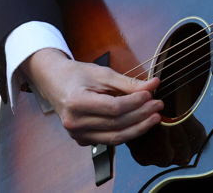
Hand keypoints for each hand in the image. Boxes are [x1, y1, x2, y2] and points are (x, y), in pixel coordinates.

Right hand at [23, 48, 162, 146]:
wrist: (54, 83)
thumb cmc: (77, 75)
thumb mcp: (102, 73)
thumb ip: (128, 82)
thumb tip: (153, 85)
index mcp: (77, 103)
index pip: (113, 108)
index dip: (135, 103)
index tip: (150, 95)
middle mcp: (75, 123)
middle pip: (116, 124)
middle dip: (141, 116)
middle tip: (158, 106)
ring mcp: (77, 135)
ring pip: (115, 138)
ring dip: (138, 128)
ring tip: (154, 117)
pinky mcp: (82, 140)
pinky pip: (109, 140)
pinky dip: (126, 133)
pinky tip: (139, 123)